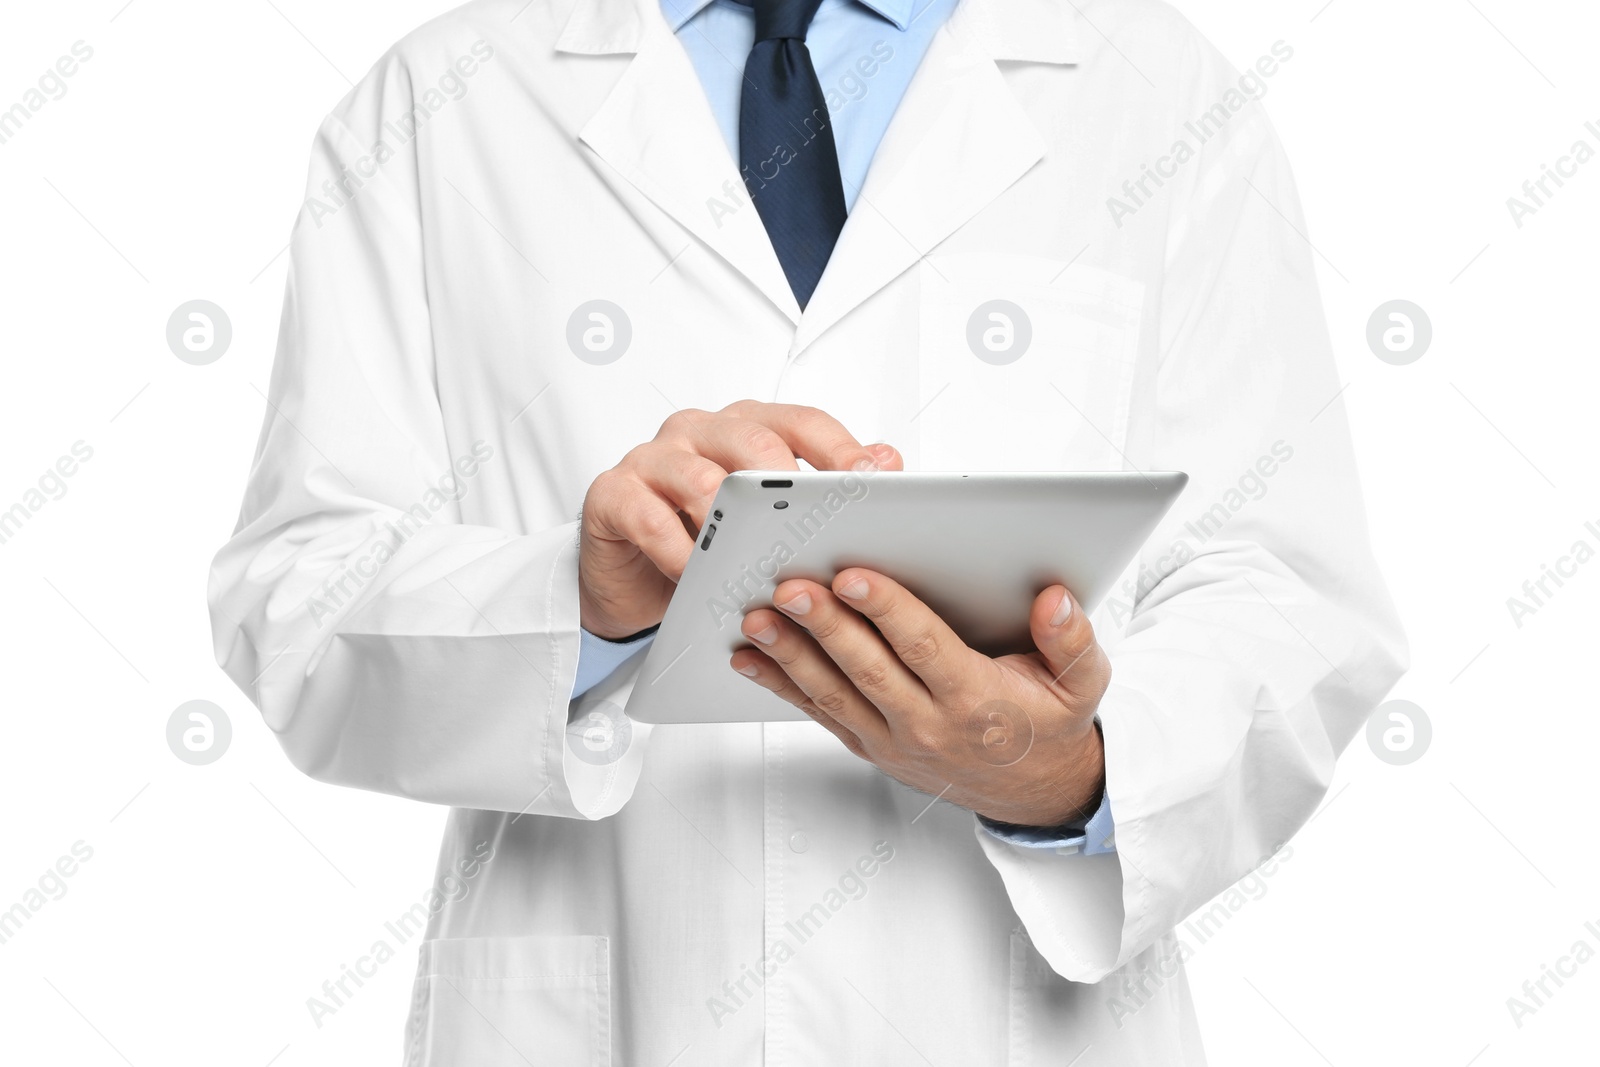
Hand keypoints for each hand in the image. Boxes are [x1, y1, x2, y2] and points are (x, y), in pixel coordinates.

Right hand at [578, 402, 901, 638]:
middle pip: (751, 440)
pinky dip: (677, 550)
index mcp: (747, 428)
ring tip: (755, 560)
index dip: (839, 449)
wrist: (630, 577)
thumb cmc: (708, 539)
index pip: (801, 423)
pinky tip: (697, 575)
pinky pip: (647, 516)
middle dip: (787, 482)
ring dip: (730, 522)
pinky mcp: (613, 494)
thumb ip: (824, 490)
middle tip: (813, 522)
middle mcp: (701, 431)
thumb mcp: (771, 521)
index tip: (872, 480)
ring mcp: (654, 459)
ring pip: (698, 476)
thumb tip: (889, 457)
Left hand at [730, 571, 1108, 827]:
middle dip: (825, 626)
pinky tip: (749, 657)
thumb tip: (1055, 600)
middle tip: (789, 587)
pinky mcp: (870, 746)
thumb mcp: (1083, 685)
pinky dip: (781, 684)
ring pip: (834, 693)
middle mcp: (929, 724)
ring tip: (756, 619)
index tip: (855, 576)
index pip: (925, 649)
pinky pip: (820, 713)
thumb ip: (1073, 641)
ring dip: (790, 655)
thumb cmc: (1049, 723)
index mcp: (978, 701)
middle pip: (868, 669)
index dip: (888, 611)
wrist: (1034, 792)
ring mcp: (894, 740)